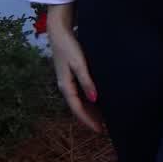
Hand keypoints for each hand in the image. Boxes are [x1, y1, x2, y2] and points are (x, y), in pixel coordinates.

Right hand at [45, 19, 103, 135]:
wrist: (59, 31)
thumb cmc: (69, 46)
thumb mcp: (79, 64)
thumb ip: (86, 81)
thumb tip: (94, 100)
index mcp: (65, 86)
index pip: (77, 109)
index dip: (88, 121)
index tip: (99, 130)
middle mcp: (65, 86)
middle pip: (78, 108)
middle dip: (89, 118)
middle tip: (104, 128)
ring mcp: (67, 81)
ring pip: (79, 101)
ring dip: (89, 110)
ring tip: (103, 118)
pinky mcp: (70, 75)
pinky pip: (80, 93)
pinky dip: (88, 100)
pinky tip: (97, 101)